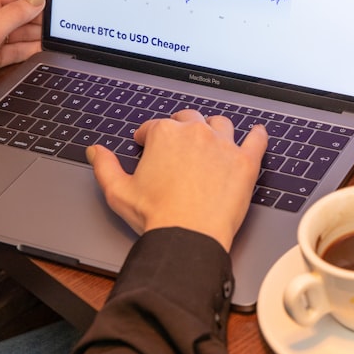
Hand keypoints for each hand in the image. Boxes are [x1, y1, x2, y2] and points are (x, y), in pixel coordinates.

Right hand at [87, 110, 267, 250]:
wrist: (187, 235)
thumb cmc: (156, 216)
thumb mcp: (118, 191)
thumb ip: (105, 166)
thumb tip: (95, 151)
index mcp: (165, 134)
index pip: (154, 126)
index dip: (148, 136)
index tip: (147, 144)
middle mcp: (196, 132)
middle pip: (189, 118)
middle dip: (181, 126)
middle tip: (179, 142)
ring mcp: (223, 145)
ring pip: (221, 124)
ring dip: (215, 128)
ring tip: (213, 138)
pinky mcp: (245, 162)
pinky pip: (257, 139)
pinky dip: (258, 135)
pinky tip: (257, 134)